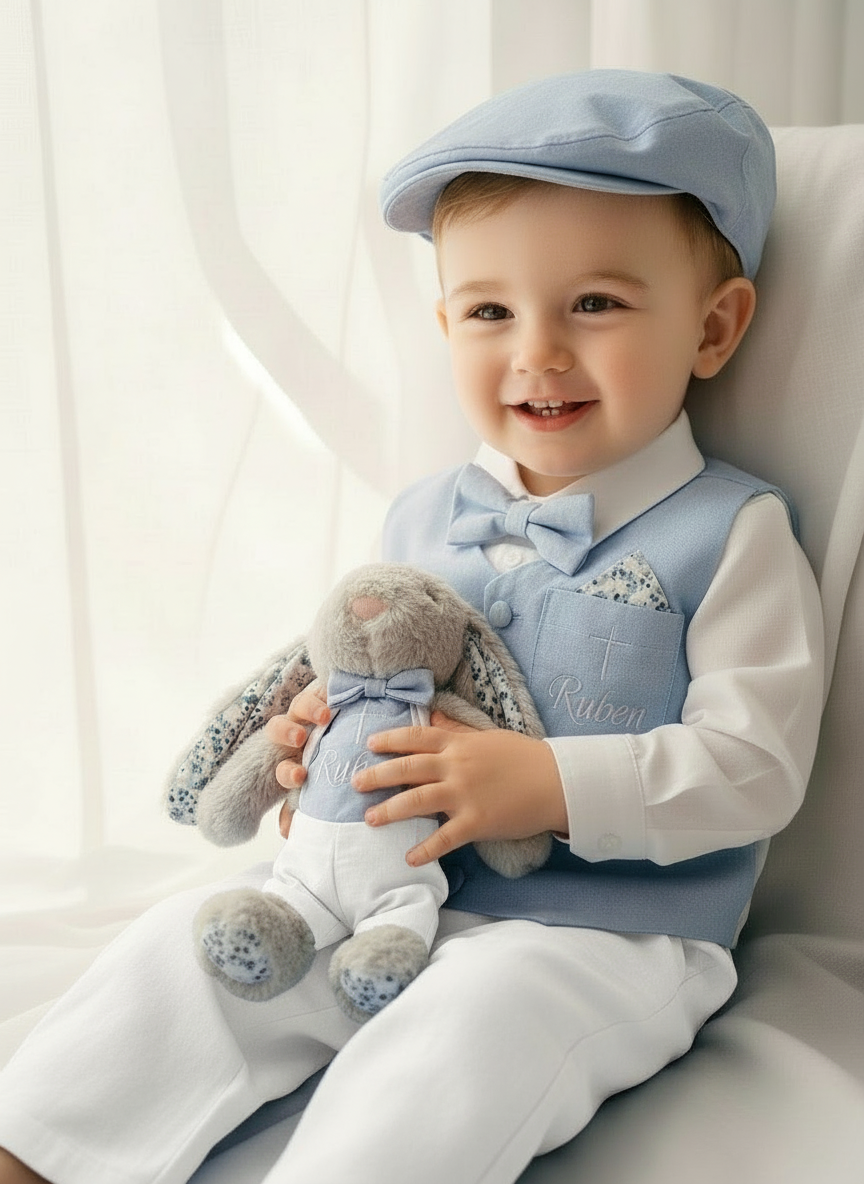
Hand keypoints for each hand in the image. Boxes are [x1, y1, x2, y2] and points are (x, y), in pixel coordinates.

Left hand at [264, 683, 330, 837]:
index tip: (300, 776)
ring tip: (324, 715)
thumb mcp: (317, 789)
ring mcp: (310, 712)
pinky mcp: (327, 694)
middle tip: (300, 739)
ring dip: (308, 708)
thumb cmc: (334, 769)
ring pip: (299, 704)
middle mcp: (298, 734)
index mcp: (293, 760)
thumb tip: (288, 835)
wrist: (350, 732)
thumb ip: (302, 808)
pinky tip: (340, 696)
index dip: (287, 773)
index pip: (282, 768)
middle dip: (285, 732)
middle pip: (278, 728)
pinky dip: (328, 691)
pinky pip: (323, 688)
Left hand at [355, 711, 567, 866]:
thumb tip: (435, 719)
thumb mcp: (488, 737)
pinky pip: (444, 838)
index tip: (369, 744)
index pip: (416, 737)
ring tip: (369, 819)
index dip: (390, 740)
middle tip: (355, 783)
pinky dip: (425, 849)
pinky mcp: (476, 822)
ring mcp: (464, 794)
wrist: (557, 780)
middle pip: (407, 768)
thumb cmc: (524, 757)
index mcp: (459, 744)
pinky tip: (409, 857)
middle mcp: (456, 766)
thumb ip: (458, 732)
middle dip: (377, 775)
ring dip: (389, 810)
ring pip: (417, 800)